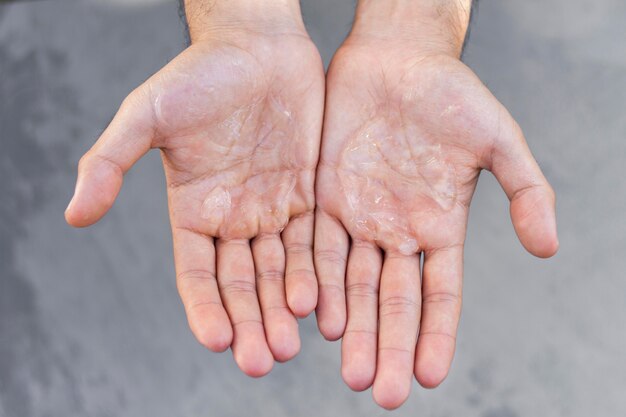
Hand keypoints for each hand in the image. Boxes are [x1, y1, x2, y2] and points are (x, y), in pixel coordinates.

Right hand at [65, 3, 324, 376]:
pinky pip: (313, 242)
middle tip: (262, 360)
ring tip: (291, 344)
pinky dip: (316, 273)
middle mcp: (232, 218)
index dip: (205, 308)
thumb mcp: (147, 114)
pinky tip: (321, 303)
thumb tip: (73, 216)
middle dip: (250, 321)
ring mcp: (272, 209)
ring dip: (284, 308)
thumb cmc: (199, 74)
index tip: (218, 340)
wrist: (257, 46)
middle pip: (241, 283)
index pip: (196, 274)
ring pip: (279, 271)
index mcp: (192, 211)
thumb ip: (110, 162)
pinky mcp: (307, 195)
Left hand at [314, 4, 557, 407]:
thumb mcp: (498, 138)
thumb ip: (524, 190)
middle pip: (393, 302)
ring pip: (353, 285)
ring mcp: (360, 218)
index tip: (431, 376)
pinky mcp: (325, 198)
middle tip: (382, 393)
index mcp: (440, 226)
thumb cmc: (451, 93)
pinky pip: (319, 247)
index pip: (441, 295)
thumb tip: (548, 248)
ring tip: (351, 370)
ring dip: (353, 328)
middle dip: (389, 346)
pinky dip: (319, 283)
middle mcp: (397, 231)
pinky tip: (320, 318)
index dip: (437, 335)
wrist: (396, 58)